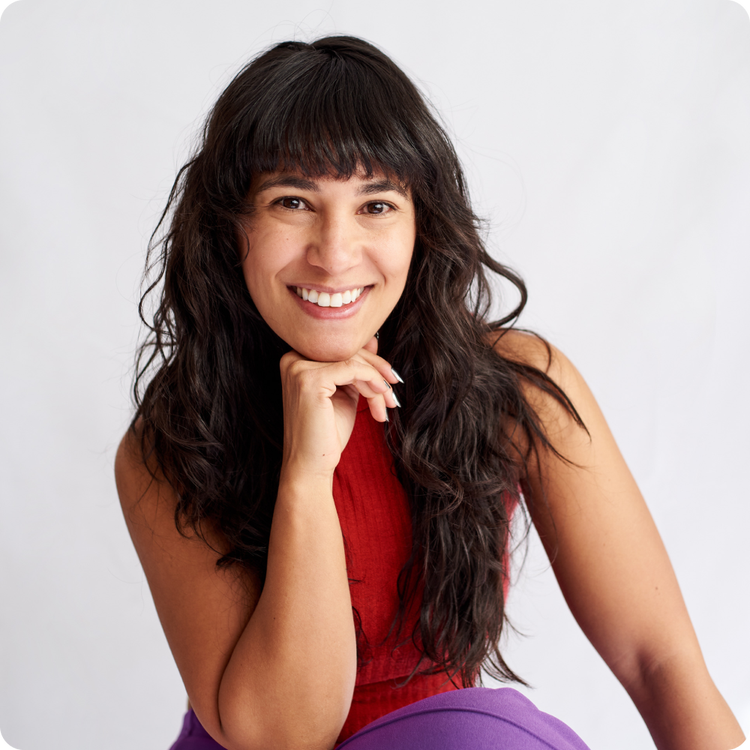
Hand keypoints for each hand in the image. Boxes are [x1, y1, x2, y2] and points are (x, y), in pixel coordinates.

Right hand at [278, 337, 400, 479]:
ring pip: (353, 361)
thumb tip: (373, 338)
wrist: (311, 466)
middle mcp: (292, 359)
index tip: (390, 379)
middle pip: (347, 350)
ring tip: (386, 405)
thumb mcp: (346, 393)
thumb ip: (355, 367)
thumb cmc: (327, 434)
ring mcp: (298, 368)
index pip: (340, 348)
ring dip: (377, 383)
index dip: (370, 361)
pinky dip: (372, 383)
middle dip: (377, 370)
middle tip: (393, 392)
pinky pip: (353, 369)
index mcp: (296, 360)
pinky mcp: (310, 379)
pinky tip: (379, 401)